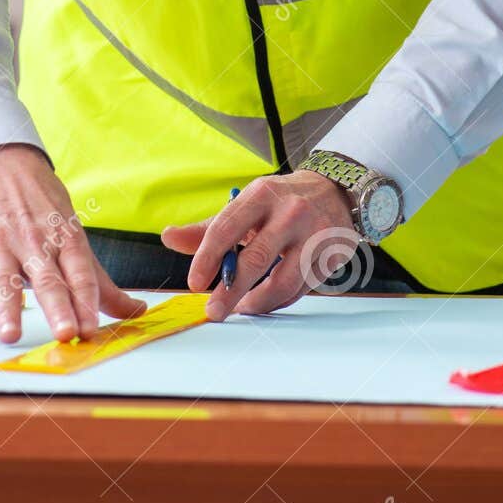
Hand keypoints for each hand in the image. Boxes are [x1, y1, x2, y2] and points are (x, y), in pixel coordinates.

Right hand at [0, 144, 144, 344]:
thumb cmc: (41, 203)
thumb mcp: (72, 231)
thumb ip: (98, 280)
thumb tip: (135, 311)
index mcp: (64, 237)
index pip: (80, 272)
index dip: (87, 300)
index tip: (92, 329)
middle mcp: (34, 240)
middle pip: (48, 279)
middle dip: (58, 306)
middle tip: (66, 333)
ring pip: (4, 280)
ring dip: (7, 309)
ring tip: (11, 335)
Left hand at [161, 170, 360, 320]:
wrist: (334, 191)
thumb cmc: (279, 202)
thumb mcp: (245, 205)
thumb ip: (207, 227)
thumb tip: (168, 237)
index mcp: (260, 194)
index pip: (226, 228)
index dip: (207, 258)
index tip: (194, 282)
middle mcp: (289, 211)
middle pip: (255, 259)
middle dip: (230, 291)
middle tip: (214, 311)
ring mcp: (314, 233)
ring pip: (282, 281)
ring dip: (257, 302)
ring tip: (242, 307)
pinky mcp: (331, 255)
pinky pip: (300, 289)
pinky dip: (279, 300)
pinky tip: (266, 300)